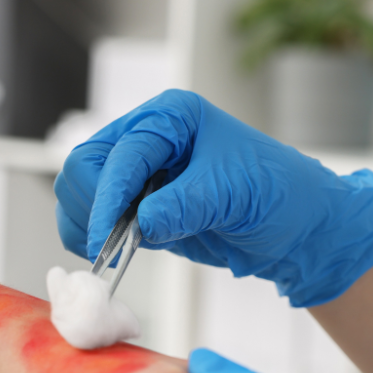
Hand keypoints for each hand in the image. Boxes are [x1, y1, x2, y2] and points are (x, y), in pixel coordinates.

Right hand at [55, 89, 372, 306]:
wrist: (293, 230)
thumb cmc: (276, 196)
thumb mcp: (234, 195)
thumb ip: (185, 206)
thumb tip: (141, 223)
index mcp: (171, 119)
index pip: (120, 155)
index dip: (106, 199)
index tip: (102, 241)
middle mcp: (147, 139)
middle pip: (85, 167)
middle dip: (92, 208)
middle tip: (110, 247)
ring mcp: (138, 174)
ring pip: (80, 193)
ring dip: (87, 225)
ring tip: (116, 251)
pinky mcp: (136, 207)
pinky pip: (91, 219)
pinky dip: (91, 239)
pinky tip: (114, 254)